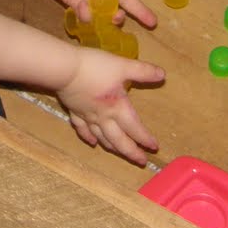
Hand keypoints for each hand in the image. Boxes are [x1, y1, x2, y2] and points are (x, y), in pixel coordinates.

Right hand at [59, 48, 164, 164]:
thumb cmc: (94, 67)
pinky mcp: (75, 111)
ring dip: (113, 148)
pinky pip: (82, 129)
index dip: (145, 138)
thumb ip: (143, 71)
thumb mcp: (122, 66)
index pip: (135, 128)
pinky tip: (92, 143)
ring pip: (102, 137)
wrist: (64, 69)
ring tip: (121, 154)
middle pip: (119, 139)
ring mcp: (88, 116)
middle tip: (141, 161)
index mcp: (118, 107)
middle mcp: (104, 117)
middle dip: (131, 152)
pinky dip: (88, 137)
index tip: (154, 147)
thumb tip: (162, 75)